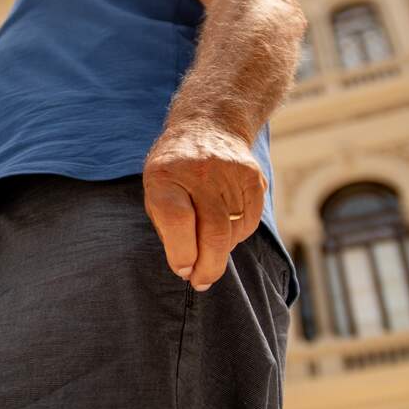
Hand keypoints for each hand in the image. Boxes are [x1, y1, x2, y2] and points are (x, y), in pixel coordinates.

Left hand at [143, 124, 266, 291]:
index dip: (181, 252)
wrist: (208, 126)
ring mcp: (230, 173)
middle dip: (208, 267)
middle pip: (213, 231)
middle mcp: (199, 172)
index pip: (177, 220)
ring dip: (221, 251)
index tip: (183, 270)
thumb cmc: (174, 170)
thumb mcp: (155, 190)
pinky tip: (225, 230)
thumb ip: (168, 227)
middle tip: (201, 282)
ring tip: (208, 249)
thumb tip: (188, 268)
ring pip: (233, 231)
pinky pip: (250, 222)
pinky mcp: (253, 177)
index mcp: (165, 176)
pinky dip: (237, 234)